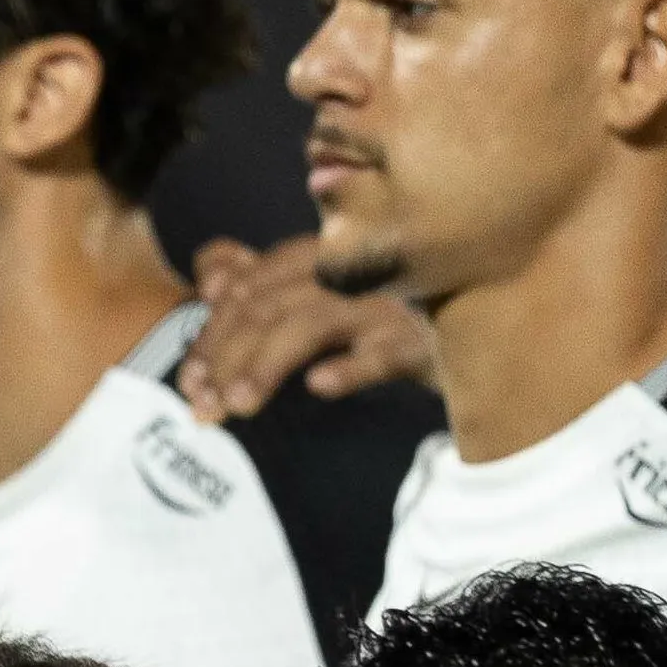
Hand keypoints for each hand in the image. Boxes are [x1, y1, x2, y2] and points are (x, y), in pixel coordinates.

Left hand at [176, 237, 433, 420]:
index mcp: (319, 258)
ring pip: (311, 324)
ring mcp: (385, 304)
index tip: (190, 384)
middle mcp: (346, 272)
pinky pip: (384, 353)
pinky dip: (351, 367)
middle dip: (226, 356)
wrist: (477, 327)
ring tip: (238, 406)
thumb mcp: (323, 297)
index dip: (211, 334)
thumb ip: (264, 282)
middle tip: (203, 409)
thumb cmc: (391, 314)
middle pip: (267, 306)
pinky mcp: (421, 341)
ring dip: (267, 365)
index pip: (248, 288)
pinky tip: (321, 385)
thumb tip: (209, 279)